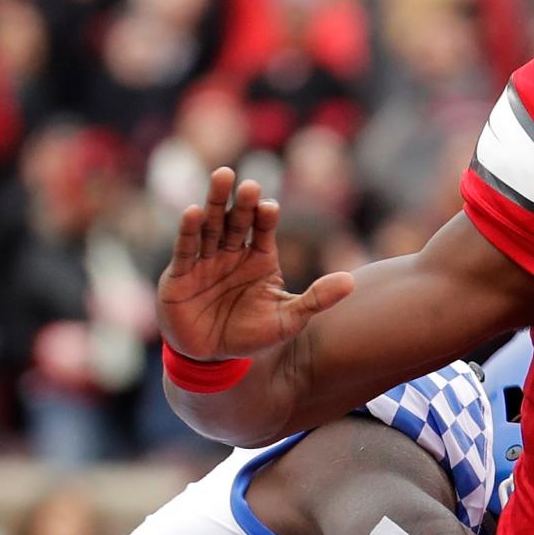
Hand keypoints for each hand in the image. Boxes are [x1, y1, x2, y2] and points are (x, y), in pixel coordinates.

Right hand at [160, 166, 353, 361]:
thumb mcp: (288, 320)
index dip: (265, 215)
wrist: (212, 357)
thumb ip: (317, 300)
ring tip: (222, 177)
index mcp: (260, 257)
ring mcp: (206, 259)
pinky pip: (186, 248)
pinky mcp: (181, 273)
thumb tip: (352, 282)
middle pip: (238, 219)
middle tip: (248, 183)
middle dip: (242, 201)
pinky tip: (193, 212)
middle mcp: (232, 252)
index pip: (264, 228)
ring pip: (211, 225)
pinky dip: (189, 230)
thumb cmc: (251, 335)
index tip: (270, 208)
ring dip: (215, 201)